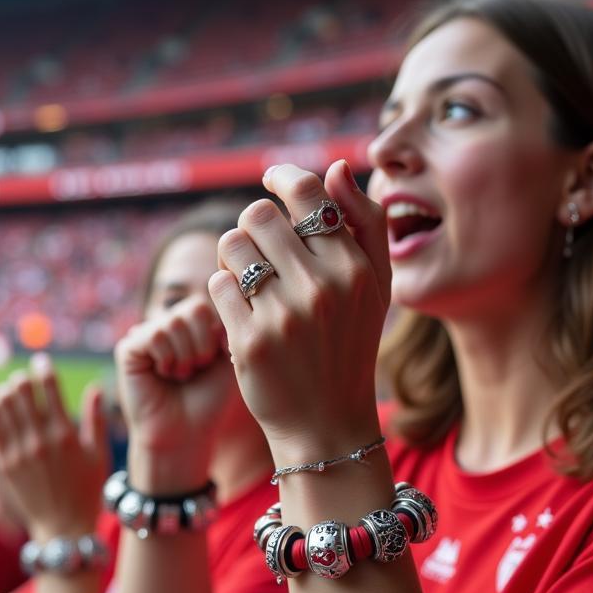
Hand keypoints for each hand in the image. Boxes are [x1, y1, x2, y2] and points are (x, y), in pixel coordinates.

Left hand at [0, 355, 108, 542]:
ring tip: (10, 391)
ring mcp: (19, 452)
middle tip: (24, 378)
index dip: (44, 370)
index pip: (49, 389)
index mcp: (64, 435)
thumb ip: (96, 420)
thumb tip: (96, 388)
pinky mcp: (3, 464)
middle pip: (22, 393)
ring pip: (3, 406)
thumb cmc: (86, 490)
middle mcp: (39, 440)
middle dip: (23, 379)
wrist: (63, 527)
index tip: (42, 361)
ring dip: (6, 392)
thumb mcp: (99, 455)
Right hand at [114, 293, 234, 470]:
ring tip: (180, 375)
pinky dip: (166, 359)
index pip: (208, 304)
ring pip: (173, 322)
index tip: (212, 363)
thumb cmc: (209, 401)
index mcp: (192, 325)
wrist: (185, 433)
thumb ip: (229, 325)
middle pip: (193, 308)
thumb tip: (218, 296)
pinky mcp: (128, 347)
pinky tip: (163, 375)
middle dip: (202, 346)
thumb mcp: (229, 359)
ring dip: (185, 356)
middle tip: (195, 370)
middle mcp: (168, 324)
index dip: (215, 336)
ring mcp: (147, 333)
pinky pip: (154, 335)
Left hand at [208, 160, 389, 462]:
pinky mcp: (249, 341)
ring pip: (231, 245)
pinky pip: (217, 285)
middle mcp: (321, 287)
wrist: (326, 424)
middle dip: (253, 229)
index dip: (282, 178)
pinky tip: (242, 313)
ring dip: (232, 258)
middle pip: (257, 215)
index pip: (307, 193)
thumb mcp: (375, 288)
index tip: (271, 180)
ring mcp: (283, 315)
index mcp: (353, 268)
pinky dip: (223, 294)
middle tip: (261, 254)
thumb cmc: (349, 346)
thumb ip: (364, 224)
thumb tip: (333, 169)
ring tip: (250, 283)